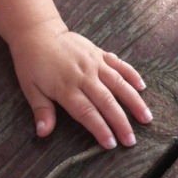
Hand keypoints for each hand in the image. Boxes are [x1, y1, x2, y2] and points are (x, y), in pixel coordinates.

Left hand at [10, 22, 151, 148]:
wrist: (38, 32)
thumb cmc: (32, 63)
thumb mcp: (30, 88)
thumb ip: (41, 110)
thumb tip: (43, 133)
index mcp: (66, 87)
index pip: (86, 112)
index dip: (100, 129)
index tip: (111, 144)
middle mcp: (84, 75)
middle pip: (106, 101)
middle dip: (120, 122)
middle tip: (131, 141)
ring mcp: (94, 63)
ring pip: (118, 83)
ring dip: (133, 101)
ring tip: (146, 117)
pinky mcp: (99, 53)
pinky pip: (119, 64)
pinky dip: (131, 74)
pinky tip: (142, 87)